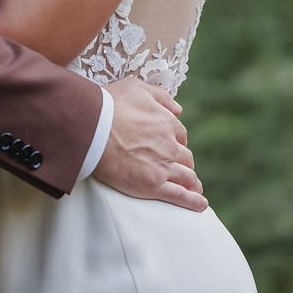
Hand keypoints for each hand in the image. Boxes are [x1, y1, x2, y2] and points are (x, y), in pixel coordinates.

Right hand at [92, 77, 207, 211]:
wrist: (91, 127)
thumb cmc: (109, 105)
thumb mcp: (136, 87)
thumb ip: (160, 96)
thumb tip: (178, 108)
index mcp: (167, 123)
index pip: (180, 135)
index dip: (177, 141)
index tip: (173, 147)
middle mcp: (169, 145)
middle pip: (185, 157)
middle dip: (185, 163)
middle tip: (183, 170)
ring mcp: (162, 166)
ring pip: (187, 177)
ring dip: (193, 183)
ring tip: (196, 189)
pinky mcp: (152, 185)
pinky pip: (179, 196)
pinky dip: (193, 201)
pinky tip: (201, 205)